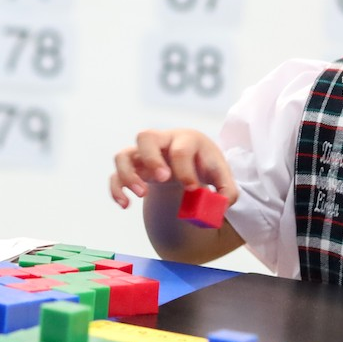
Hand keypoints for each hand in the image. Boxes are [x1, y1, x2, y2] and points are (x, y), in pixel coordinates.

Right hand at [109, 129, 238, 208]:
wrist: (192, 164)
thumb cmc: (205, 167)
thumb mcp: (222, 177)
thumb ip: (227, 192)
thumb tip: (220, 204)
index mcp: (186, 140)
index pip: (181, 149)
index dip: (185, 170)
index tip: (192, 189)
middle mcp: (161, 141)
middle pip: (145, 136)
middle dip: (152, 159)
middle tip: (163, 179)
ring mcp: (143, 154)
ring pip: (124, 155)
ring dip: (128, 175)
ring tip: (142, 194)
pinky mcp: (133, 167)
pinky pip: (115, 174)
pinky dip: (116, 189)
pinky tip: (125, 205)